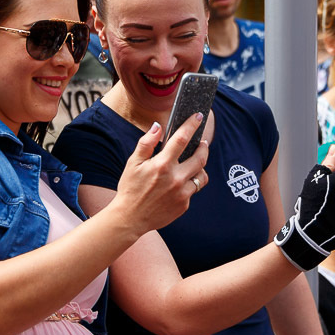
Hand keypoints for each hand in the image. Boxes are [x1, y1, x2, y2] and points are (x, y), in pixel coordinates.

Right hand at [111, 115, 209, 234]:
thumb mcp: (133, 163)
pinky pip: (193, 189)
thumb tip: (157, 126)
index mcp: (162, 165)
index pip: (182, 139)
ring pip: (202, 175)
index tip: (199, 116)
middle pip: (200, 157)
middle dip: (204, 147)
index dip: (192, 125)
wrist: (130, 218)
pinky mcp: (184, 205)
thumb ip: (146, 143)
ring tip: (193, 163)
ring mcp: (182, 193)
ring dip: (200, 167)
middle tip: (202, 143)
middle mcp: (175, 179)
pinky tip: (180, 182)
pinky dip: (189, 183)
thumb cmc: (130, 188)